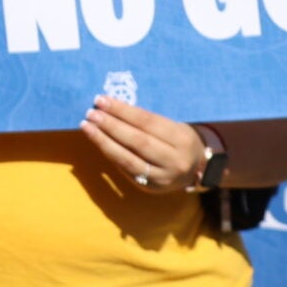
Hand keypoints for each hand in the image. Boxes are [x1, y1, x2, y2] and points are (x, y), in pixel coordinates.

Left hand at [80, 96, 207, 193]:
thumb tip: (112, 106)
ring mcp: (163, 177)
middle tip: (91, 113)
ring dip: (104, 141)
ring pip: (128, 159)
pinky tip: (98, 142)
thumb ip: (148, 120)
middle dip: (111, 125)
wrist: (198, 169)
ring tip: (87, 126)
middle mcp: (174, 160)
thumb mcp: (174, 126)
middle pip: (137, 140)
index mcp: (182, 138)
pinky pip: (126, 170)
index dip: (123, 110)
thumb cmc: (180, 139)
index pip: (147, 122)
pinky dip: (111, 154)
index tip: (102, 99)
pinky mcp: (151, 187)